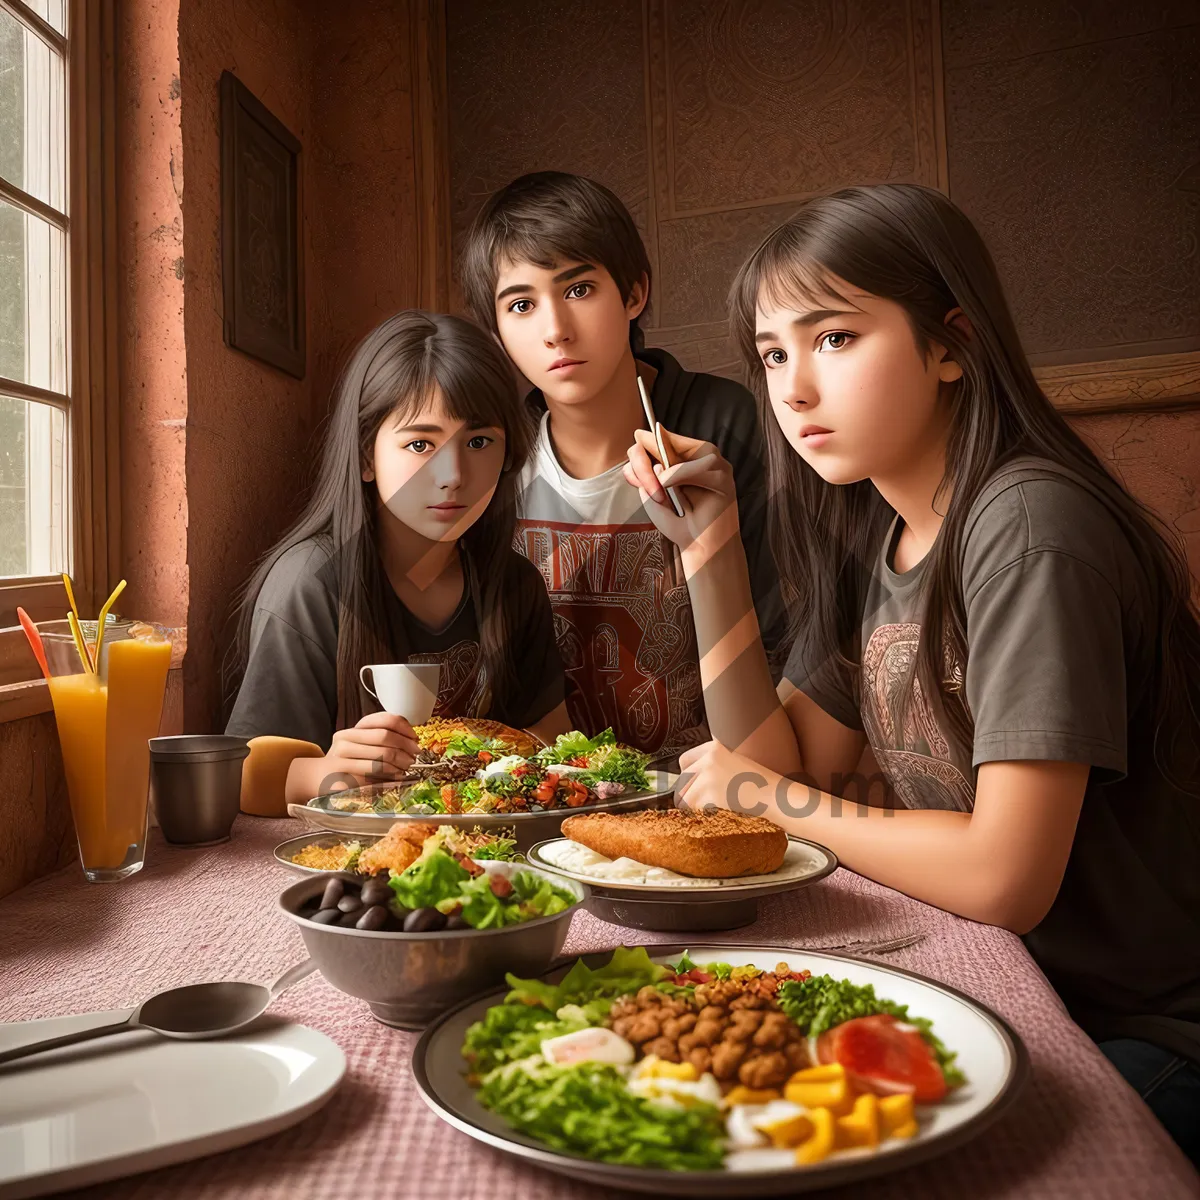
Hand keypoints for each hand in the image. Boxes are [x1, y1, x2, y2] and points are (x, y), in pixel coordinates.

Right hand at [322, 711, 419, 785]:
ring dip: (400, 762)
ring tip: (407, 767)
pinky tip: (396, 777)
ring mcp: (341, 758)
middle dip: (405, 746)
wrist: (318, 778)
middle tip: (414, 756)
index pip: (383, 719)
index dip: (404, 727)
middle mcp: (344, 740)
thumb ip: (380, 739)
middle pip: (384, 736)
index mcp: (352, 730)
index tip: (414, 738)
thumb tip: (411, 739)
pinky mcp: (342, 777)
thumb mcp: (360, 747)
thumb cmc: (346, 763)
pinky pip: (372, 775)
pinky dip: (389, 775)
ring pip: (380, 756)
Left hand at [623, 427, 738, 559]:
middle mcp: (700, 457)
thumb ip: (646, 472)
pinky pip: (698, 465)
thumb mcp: (654, 495)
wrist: (700, 550)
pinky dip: (678, 475)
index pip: (660, 440)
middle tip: (640, 483)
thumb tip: (641, 443)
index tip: (631, 471)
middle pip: (665, 441)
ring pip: (680, 451)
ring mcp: (715, 464)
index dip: (641, 450)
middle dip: (644, 461)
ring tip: (659, 496)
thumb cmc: (680, 526)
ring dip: (661, 475)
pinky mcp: (723, 476)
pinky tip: (668, 487)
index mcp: (684, 459)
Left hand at [676, 739, 781, 819]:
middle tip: (704, 806)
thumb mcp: (736, 764)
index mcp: (715, 747)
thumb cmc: (761, 787)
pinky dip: (702, 817)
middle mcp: (710, 757)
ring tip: (712, 812)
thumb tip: (686, 782)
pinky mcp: (711, 791)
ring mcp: (710, 774)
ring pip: (684, 798)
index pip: (684, 761)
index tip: (693, 789)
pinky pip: (693, 809)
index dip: (687, 779)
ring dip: (694, 809)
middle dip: (688, 797)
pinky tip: (718, 814)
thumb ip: (714, 766)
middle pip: (681, 782)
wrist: (778, 798)